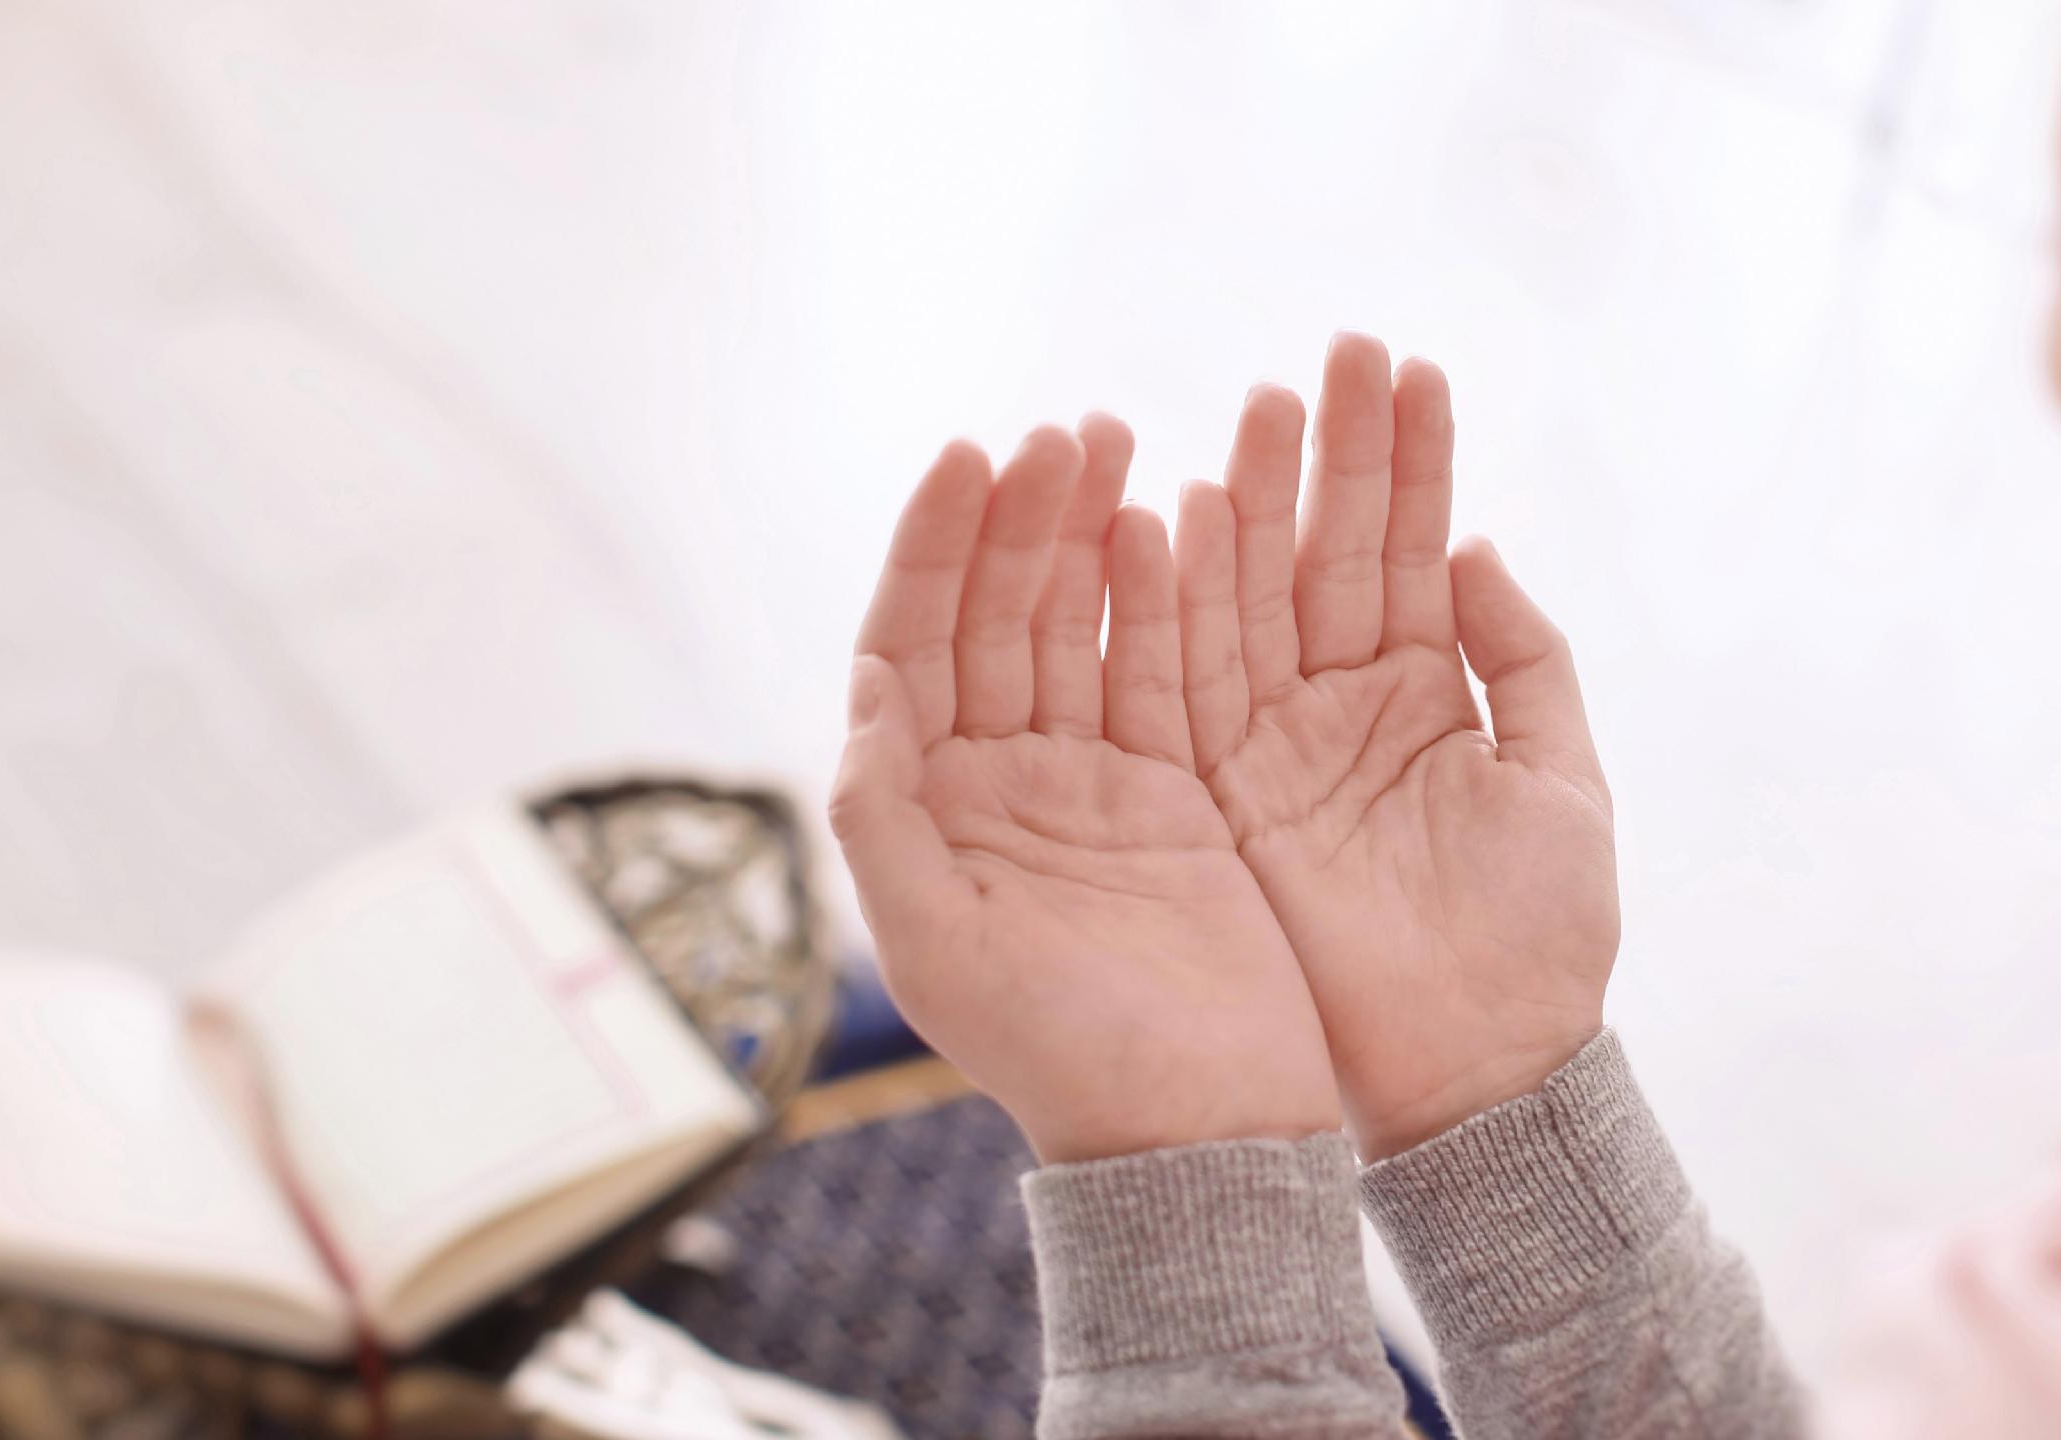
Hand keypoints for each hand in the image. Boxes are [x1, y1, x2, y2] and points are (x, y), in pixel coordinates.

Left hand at [829, 419, 1341, 1162]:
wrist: (1197, 1129)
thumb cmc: (1061, 1057)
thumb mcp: (942, 949)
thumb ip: (885, 821)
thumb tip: (863, 688)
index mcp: (926, 810)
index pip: (913, 646)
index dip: (932, 548)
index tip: (967, 454)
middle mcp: (995, 781)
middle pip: (997, 615)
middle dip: (1022, 516)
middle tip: (1067, 429)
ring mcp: (1085, 780)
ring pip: (1076, 625)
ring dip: (1088, 533)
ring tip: (1114, 441)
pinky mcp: (1170, 790)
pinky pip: (1159, 671)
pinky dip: (1163, 599)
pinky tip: (1173, 525)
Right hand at [1173, 336, 1619, 1159]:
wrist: (1479, 1071)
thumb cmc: (1542, 940)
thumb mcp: (1564, 783)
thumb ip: (1525, 659)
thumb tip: (1475, 544)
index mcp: (1428, 695)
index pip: (1410, 551)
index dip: (1410, 462)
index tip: (1409, 365)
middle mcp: (1343, 705)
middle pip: (1327, 555)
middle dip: (1332, 454)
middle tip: (1336, 353)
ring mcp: (1279, 746)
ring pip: (1258, 601)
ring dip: (1259, 505)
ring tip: (1267, 406)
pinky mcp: (1227, 797)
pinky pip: (1196, 685)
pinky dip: (1186, 604)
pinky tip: (1186, 516)